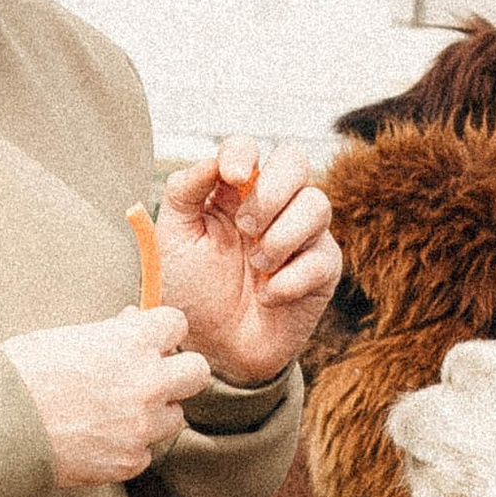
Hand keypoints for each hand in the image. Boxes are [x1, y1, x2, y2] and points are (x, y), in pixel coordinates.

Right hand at [2, 305, 211, 485]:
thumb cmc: (22, 372)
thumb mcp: (67, 335)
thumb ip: (110, 332)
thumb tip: (132, 323)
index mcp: (132, 341)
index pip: (178, 323)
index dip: (161, 331)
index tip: (147, 339)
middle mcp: (147, 383)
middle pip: (197, 372)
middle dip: (177, 372)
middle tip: (151, 376)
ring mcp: (141, 426)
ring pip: (175, 417)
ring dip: (154, 413)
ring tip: (116, 411)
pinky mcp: (129, 461)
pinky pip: (146, 451)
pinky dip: (129, 446)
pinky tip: (99, 438)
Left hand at [155, 138, 340, 387]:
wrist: (213, 349)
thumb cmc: (192, 291)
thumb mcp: (172, 240)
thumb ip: (184, 193)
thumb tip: (212, 162)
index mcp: (232, 192)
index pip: (247, 148)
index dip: (242, 152)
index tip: (232, 176)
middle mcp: (273, 205)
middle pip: (295, 160)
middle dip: (271, 190)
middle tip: (244, 228)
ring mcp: (302, 235)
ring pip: (317, 204)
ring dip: (281, 236)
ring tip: (256, 266)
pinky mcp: (322, 269)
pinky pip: (322, 258)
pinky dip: (289, 279)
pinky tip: (268, 295)